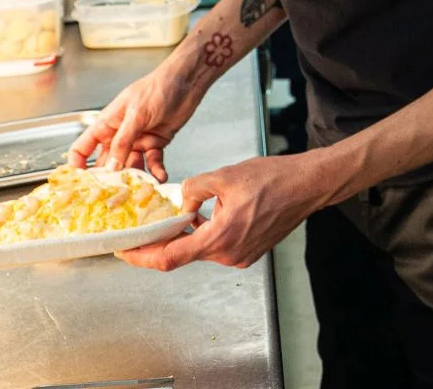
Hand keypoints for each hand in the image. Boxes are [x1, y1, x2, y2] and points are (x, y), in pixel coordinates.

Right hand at [68, 61, 202, 181]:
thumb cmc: (157, 88)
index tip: (81, 183)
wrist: (186, 83)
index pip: (83, 147)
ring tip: (141, 189)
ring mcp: (137, 141)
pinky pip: (152, 162)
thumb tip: (111, 167)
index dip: (78, 165)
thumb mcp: (136, 114)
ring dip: (136, 178)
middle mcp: (119, 135)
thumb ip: (123, 141)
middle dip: (110, 179)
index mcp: (107, 124)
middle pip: (107, 163)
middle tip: (114, 194)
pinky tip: (161, 177)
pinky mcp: (155, 144)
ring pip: (131, 166)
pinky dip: (156, 171)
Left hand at [120, 154, 333, 270]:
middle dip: (161, 242)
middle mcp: (228, 255)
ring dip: (185, 235)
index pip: (169, 257)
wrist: (307, 186)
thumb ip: (195, 188)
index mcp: (219, 238)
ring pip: (200, 249)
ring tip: (173, 218)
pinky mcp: (247, 252)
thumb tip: (181, 200)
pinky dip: (204, 234)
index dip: (142, 257)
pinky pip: (216, 246)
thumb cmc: (274, 179)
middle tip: (142, 230)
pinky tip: (200, 217)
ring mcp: (239, 256)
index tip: (125, 252)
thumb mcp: (225, 175)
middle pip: (183, 254)